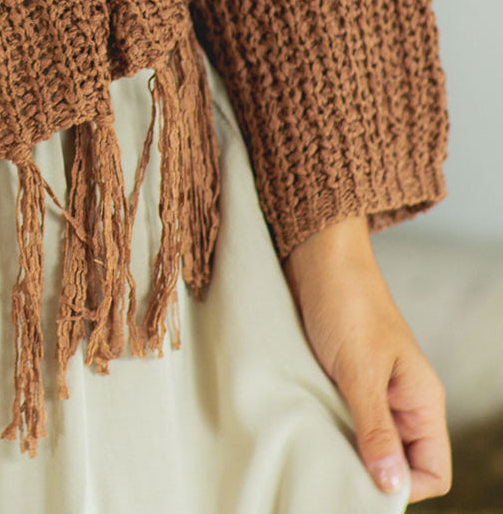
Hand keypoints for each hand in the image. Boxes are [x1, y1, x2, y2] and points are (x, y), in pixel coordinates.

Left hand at [281, 214, 451, 501]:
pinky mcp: (342, 374)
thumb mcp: (359, 369)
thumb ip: (375, 427)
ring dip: (344, 447)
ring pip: (367, 439)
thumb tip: (390, 486)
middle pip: (399, 461)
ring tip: (315, 448)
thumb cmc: (345, 301)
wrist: (317, 252)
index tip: (363, 486)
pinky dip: (327, 423)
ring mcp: (371, 387)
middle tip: (330, 472)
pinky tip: (305, 424)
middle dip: (370, 472)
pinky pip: (342, 415)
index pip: (433, 469)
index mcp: (421, 399)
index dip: (404, 486)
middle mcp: (401, 398)